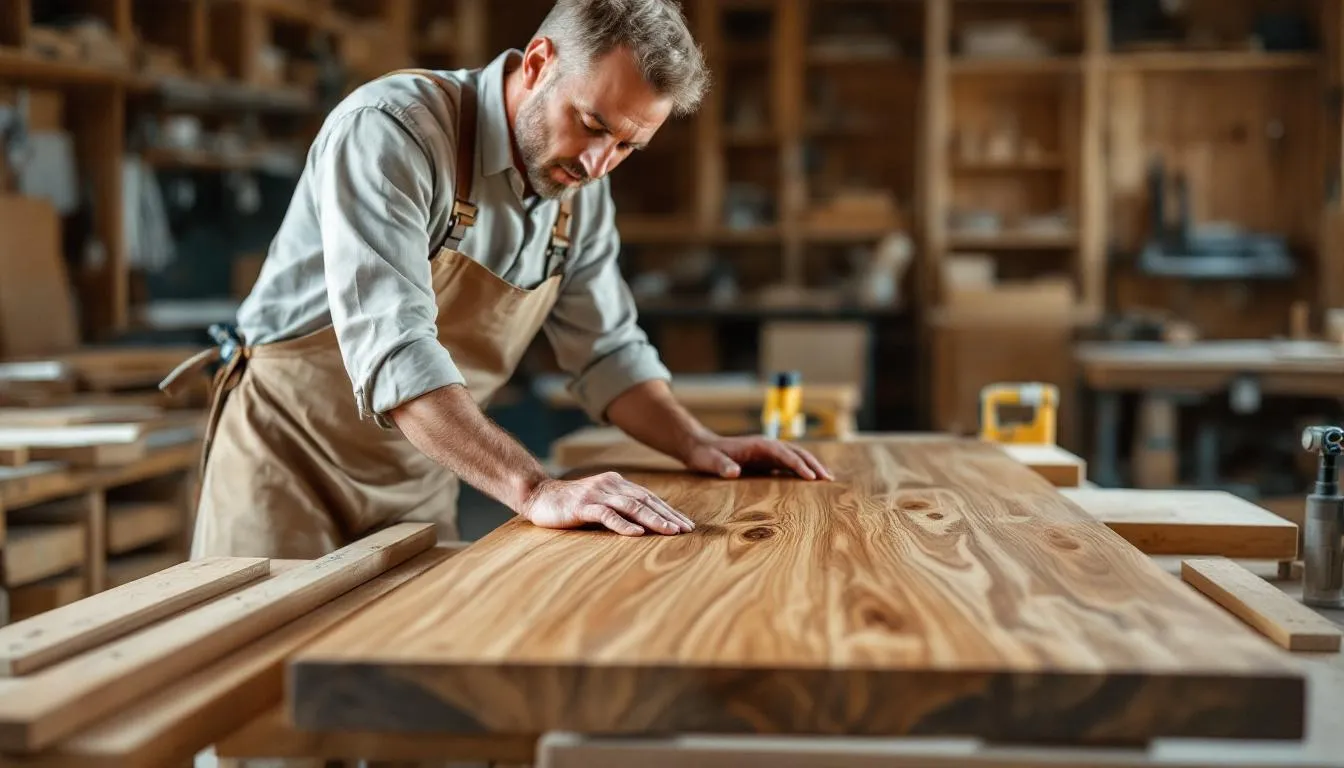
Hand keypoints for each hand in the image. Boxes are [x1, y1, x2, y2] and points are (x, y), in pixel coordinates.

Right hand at [519, 471, 694, 536]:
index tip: (686, 524)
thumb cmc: (570, 504)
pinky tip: (637, 534)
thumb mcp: (599, 502)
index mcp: (617, 483)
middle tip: (686, 529)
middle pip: (645, 500)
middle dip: (668, 515)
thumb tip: (646, 523)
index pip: (649, 497)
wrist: (537, 495)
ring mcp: (596, 495)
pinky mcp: (582, 506)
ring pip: (631, 506)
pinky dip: (623, 525)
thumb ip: (619, 507)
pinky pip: (606, 515)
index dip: (669, 510)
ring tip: (670, 531)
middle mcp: (610, 486)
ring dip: (653, 520)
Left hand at [683, 436, 833, 480]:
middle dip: (813, 464)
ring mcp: (768, 453)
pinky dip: (802, 471)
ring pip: (796, 457)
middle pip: (796, 452)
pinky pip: (789, 465)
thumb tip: (734, 472)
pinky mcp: (766, 461)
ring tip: (828, 479)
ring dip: (812, 466)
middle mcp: (767, 446)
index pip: (783, 453)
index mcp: (757, 444)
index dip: (798, 464)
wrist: (700, 447)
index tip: (811, 477)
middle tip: (828, 479)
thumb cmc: (705, 455)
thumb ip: (721, 466)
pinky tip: (811, 481)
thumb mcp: (710, 461)